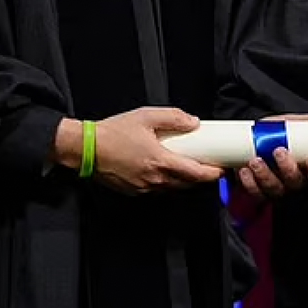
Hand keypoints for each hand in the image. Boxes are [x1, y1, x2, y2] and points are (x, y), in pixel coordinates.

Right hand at [56, 108, 226, 195]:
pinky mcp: (134, 191)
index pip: (195, 174)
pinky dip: (167, 182)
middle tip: (209, 165)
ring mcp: (144, 188)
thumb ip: (174, 117)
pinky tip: (166, 170)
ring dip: (184, 180)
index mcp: (160, 161)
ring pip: (173, 188)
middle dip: (201, 177)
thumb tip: (194, 123)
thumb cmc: (114, 132)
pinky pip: (158, 189)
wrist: (85, 148)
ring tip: (189, 166)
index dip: (213, 174)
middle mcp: (154, 179)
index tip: (222, 169)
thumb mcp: (146, 116)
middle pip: (187, 184)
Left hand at [235, 110, 307, 199]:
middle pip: (296, 183)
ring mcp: (277, 188)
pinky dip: (250, 183)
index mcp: (307, 168)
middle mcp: (294, 181)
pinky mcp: (259, 192)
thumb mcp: (291, 124)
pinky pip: (256, 193)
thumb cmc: (276, 134)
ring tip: (256, 161)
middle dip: (288, 169)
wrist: (250, 140)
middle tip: (279, 151)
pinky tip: (244, 171)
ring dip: (266, 176)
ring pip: (276, 190)